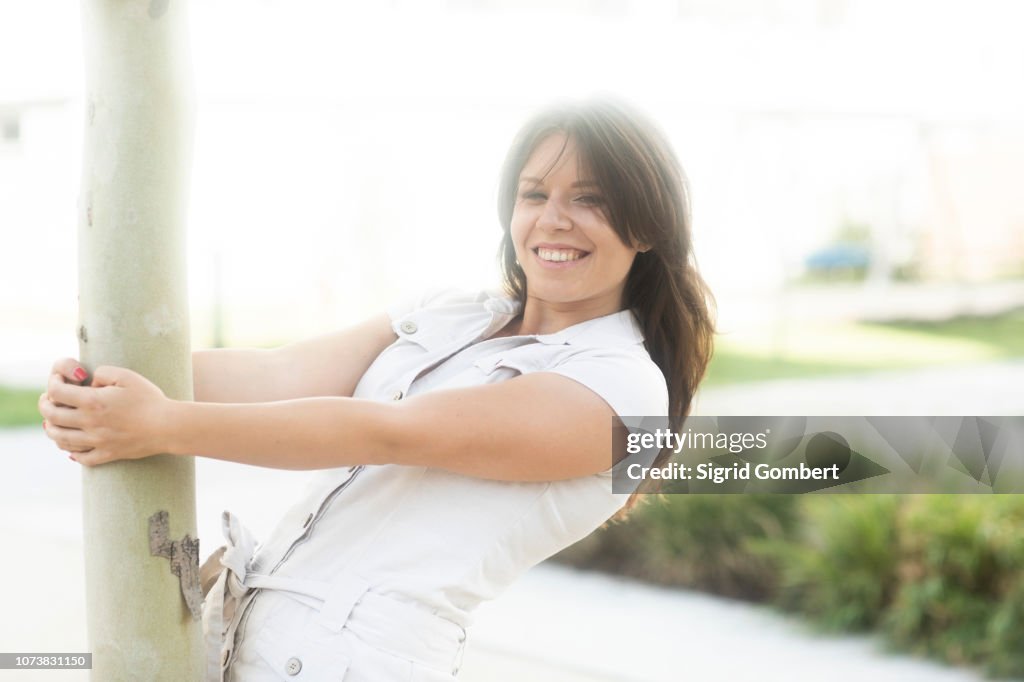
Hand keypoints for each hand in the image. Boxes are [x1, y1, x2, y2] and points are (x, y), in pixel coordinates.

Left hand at [39, 360, 173, 466]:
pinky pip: (82, 458)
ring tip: (53, 423)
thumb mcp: (127, 376)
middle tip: (47, 401)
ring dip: (51, 430)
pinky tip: (73, 448)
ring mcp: (98, 442)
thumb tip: (88, 381)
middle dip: (45, 407)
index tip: (56, 382)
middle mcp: (90, 423)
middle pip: (52, 417)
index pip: (57, 393)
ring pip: (61, 440)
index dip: (52, 384)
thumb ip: (103, 372)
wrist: (168, 426)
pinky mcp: (108, 454)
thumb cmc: (150, 399)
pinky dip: (72, 453)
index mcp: (93, 402)